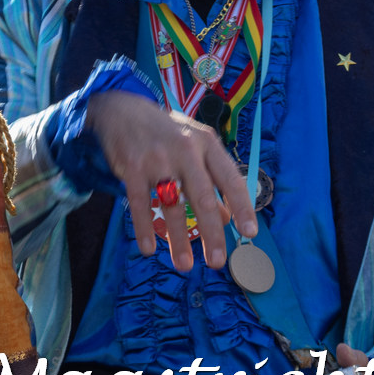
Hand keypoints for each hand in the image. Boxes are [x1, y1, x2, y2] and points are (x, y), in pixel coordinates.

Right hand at [86, 90, 255, 270]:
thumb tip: (226, 217)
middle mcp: (185, 149)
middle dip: (212, 232)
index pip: (230, 178)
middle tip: (218, 261)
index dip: (241, 207)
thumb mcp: (195, 148)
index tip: (249, 233)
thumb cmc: (167, 133)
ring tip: (185, 265)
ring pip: (172, 204)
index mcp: (207, 144)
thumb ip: (212, 179)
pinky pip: (140, 203)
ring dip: (179, 238)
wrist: (123, 109)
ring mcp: (157, 158)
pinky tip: (149, 248)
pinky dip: (144, 228)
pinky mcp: (132, 167)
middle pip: (203, 196)